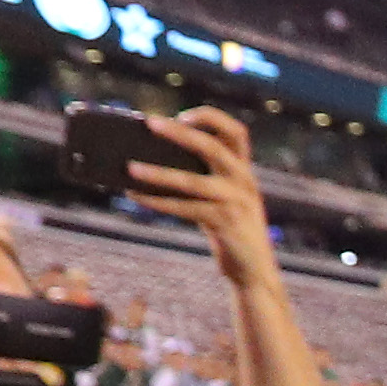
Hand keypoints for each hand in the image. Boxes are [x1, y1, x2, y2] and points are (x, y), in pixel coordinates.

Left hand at [119, 106, 275, 284]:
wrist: (255, 269)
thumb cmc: (229, 229)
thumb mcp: (223, 198)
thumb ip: (202, 177)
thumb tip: (149, 159)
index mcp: (244, 170)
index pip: (236, 132)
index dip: (211, 118)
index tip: (182, 116)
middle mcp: (244, 181)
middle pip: (212, 147)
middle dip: (180, 133)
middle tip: (150, 124)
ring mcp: (236, 203)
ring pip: (192, 181)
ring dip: (158, 173)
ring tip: (131, 168)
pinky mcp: (226, 224)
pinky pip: (186, 209)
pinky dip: (158, 202)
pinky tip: (136, 196)